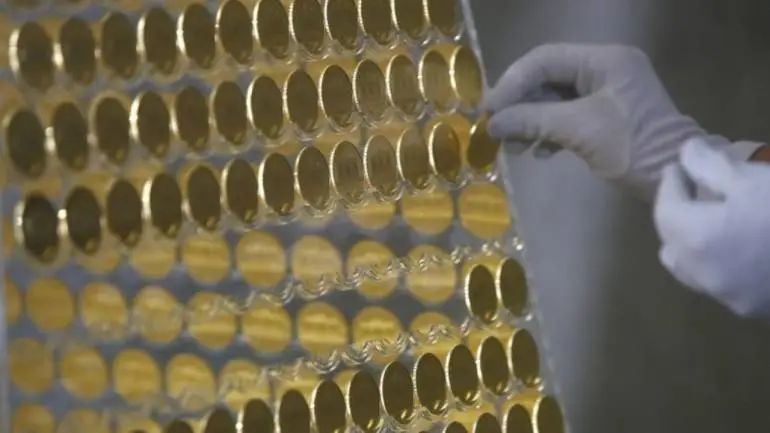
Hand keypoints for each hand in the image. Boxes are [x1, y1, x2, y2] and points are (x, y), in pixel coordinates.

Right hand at [484, 44, 710, 198]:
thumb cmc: (632, 147)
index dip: (512, 82)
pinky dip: (548, 132)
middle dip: (520, 105)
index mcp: (604, 60)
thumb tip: (492, 123)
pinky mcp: (605, 117)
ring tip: (514, 148)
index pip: (545, 60)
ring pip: (554, 100)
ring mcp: (606, 93)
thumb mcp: (579, 130)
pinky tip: (537, 153)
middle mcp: (605, 69)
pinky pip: (566, 116)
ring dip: (531, 122)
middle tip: (497, 130)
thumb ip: (532, 120)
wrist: (675, 179)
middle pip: (547, 79)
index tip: (489, 110)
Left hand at [654, 138, 769, 317]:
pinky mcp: (751, 309)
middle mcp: (701, 274)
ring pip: (690, 269)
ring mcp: (726, 296)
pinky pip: (719, 283)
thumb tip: (686, 155)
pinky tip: (738, 247)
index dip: (671, 185)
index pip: (666, 210)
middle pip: (672, 242)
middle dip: (676, 214)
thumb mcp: (752, 178)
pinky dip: (717, 263)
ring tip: (710, 220)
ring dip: (691, 244)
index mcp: (695, 239)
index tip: (679, 167)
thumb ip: (709, 165)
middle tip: (692, 191)